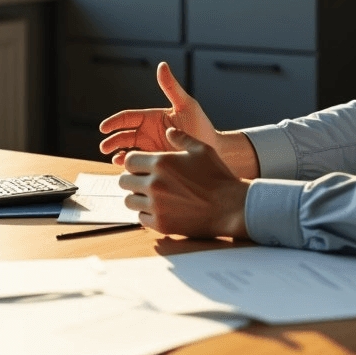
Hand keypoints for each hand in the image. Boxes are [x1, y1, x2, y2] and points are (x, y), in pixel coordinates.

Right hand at [99, 62, 219, 165]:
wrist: (216, 151)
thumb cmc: (202, 126)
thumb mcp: (186, 105)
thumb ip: (171, 87)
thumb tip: (162, 65)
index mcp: (151, 118)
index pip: (127, 118)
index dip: (114, 122)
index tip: (103, 128)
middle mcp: (147, 133)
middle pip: (123, 136)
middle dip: (112, 141)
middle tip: (104, 147)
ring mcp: (150, 149)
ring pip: (127, 151)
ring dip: (118, 155)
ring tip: (115, 160)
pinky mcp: (155, 163)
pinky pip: (138, 165)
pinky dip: (130, 167)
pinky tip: (128, 170)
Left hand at [120, 129, 249, 237]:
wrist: (231, 207)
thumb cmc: (217, 177)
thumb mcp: (201, 150)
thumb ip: (181, 138)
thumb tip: (168, 130)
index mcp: (161, 163)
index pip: (129, 161)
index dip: (134, 163)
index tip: (142, 166)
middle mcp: (154, 183)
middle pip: (124, 181)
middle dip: (132, 179)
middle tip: (143, 181)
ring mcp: (156, 205)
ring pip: (129, 201)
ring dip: (137, 197)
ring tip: (149, 196)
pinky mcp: (161, 224)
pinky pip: (140, 218)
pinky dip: (146, 214)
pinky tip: (159, 209)